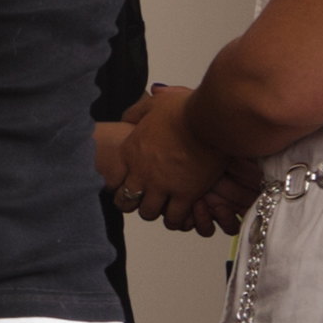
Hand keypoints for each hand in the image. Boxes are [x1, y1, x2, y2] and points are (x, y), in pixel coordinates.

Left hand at [106, 85, 254, 233]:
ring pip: (148, 213)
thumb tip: (127, 119)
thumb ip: (137, 112)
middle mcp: (141, 172)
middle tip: (148, 197)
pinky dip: (178, 219)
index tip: (131, 183)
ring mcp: (162, 186)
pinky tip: (185, 210)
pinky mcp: (185, 195)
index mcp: (131, 152)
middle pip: (125, 202)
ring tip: (167, 203)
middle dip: (134, 202)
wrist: (210, 118)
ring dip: (157, 210)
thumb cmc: (186, 109)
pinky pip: (174, 219)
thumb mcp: (154, 104)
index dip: (120, 185)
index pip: (112, 181)